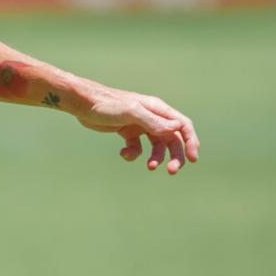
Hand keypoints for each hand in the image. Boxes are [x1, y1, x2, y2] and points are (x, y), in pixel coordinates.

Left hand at [76, 87, 199, 174]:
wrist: (83, 103)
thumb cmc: (107, 104)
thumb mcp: (131, 112)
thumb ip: (152, 121)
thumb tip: (176, 129)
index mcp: (157, 109)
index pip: (182, 125)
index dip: (191, 141)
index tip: (193, 159)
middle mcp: (152, 117)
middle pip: (172, 139)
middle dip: (175, 156)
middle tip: (172, 171)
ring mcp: (140, 125)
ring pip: (156, 146)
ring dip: (157, 158)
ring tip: (150, 167)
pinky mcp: (127, 132)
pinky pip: (137, 148)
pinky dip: (133, 154)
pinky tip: (123, 154)